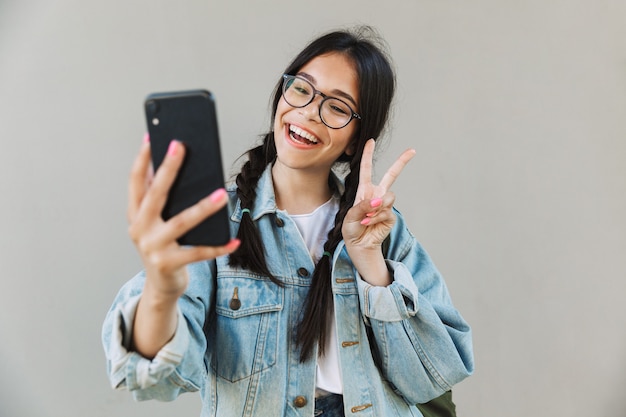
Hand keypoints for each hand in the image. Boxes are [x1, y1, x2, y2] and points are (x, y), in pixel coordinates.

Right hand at [127, 136, 239, 298]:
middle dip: (168, 168)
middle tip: (181, 146)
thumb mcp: (156, 223)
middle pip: (156, 194)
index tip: (151, 136)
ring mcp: (153, 247)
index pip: (135, 181)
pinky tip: (235, 241)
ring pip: (182, 222)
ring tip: (222, 193)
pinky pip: (199, 252)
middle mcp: (139, 229)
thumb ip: (162, 201)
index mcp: (135, 214)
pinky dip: (218, 247)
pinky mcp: (169, 263)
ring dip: (204, 207)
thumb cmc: (164, 246)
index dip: (142, 159)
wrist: (160, 286)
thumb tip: (181, 169)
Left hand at [341, 139, 414, 285]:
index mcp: (364, 190)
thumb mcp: (350, 216)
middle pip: (391, 175)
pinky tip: (369, 223)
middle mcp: (376, 194)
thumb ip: (362, 206)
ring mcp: (384, 205)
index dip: (368, 155)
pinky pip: (386, 212)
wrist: (359, 245)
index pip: (366, 170)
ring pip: (389, 197)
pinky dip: (376, 218)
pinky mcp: (390, 216)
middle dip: (402, 162)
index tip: (370, 141)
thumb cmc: (352, 229)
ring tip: (366, 218)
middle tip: (412, 150)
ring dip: (376, 207)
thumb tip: (377, 201)